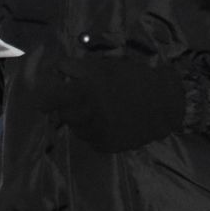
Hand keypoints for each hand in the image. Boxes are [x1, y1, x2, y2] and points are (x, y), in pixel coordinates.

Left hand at [50, 57, 185, 152]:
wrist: (166, 102)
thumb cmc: (134, 78)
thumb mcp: (104, 65)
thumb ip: (75, 68)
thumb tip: (55, 70)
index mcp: (86, 90)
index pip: (49, 99)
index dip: (44, 97)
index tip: (43, 98)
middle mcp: (88, 113)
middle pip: (61, 114)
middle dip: (65, 106)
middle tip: (80, 98)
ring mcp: (97, 132)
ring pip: (74, 127)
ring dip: (79, 118)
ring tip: (98, 109)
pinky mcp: (106, 145)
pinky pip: (88, 139)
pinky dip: (92, 131)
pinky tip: (108, 121)